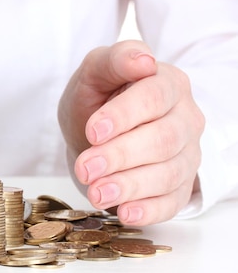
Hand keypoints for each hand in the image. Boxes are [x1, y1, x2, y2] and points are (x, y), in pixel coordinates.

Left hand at [58, 40, 203, 225]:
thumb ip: (114, 60)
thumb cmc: (98, 98)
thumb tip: (144, 60)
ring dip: (130, 186)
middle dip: (121, 156)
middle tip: (85, 168)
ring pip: (168, 174)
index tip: (93, 131)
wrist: (96, 131)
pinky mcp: (178, 186)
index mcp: (169, 84)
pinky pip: (172, 202)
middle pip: (163, 140)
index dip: (124, 116)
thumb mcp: (95, 72)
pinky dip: (149, 211)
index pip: (155, 97)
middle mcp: (185, 119)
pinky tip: (125, 213)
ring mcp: (187, 155)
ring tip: (96, 193)